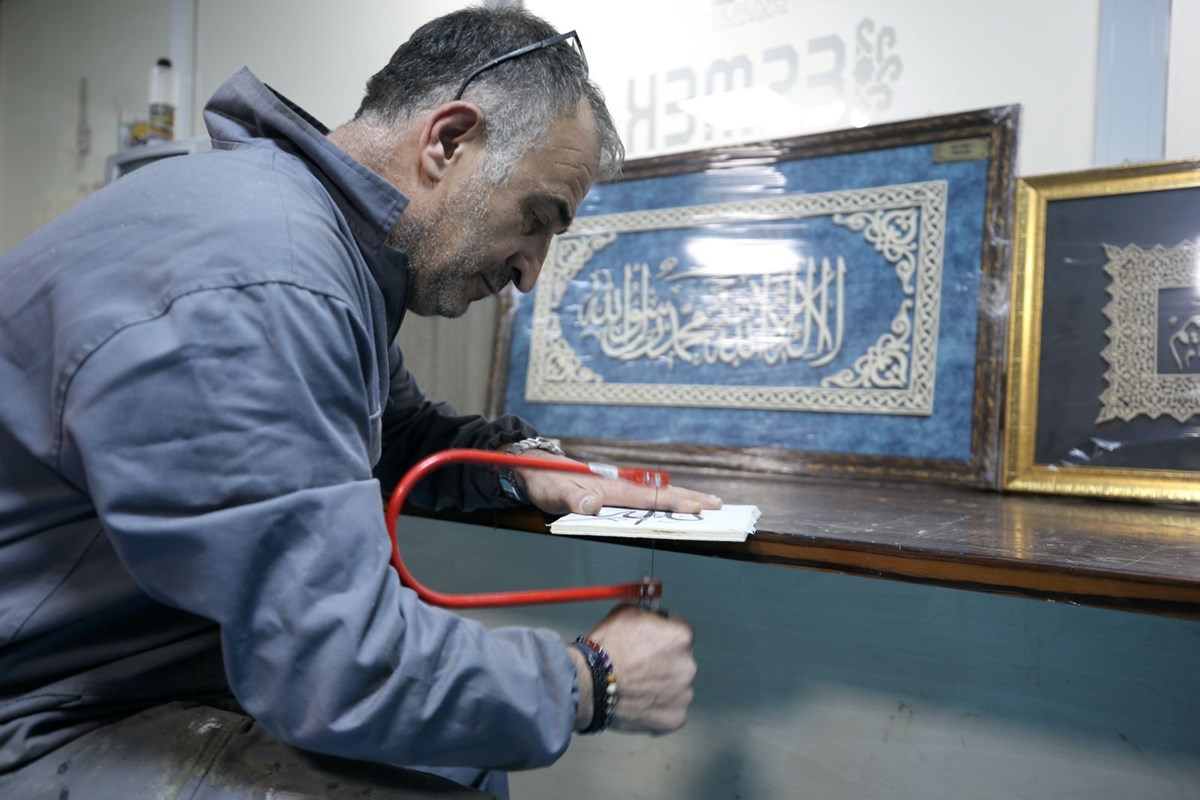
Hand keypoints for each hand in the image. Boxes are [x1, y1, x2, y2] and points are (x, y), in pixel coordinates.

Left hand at [515, 452, 721, 515]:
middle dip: (691, 499)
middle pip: (661, 494)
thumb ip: (572, 499)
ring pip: (656, 496)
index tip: (697, 508)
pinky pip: (645, 500)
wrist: (535, 469)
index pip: (648, 498)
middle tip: (720, 506)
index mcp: (611, 488)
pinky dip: (666, 503)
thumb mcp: (554, 493)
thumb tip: (592, 504)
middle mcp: (620, 486)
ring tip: (709, 506)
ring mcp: (619, 489)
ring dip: (683, 500)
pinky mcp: (614, 494)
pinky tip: (676, 508)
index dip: (673, 504)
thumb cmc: (545, 482)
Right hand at [569, 604, 695, 733]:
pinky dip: (659, 705)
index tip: (657, 640)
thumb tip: (652, 616)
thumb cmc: (605, 651)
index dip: (666, 634)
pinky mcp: (675, 717)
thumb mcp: (625, 612)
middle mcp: (687, 664)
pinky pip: (672, 708)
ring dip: (663, 683)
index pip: (683, 630)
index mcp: (680, 636)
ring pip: (677, 685)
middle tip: (642, 664)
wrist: (590, 684)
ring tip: (638, 683)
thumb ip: (648, 614)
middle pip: (681, 659)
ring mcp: (683, 693)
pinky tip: (641, 699)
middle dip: (665, 661)